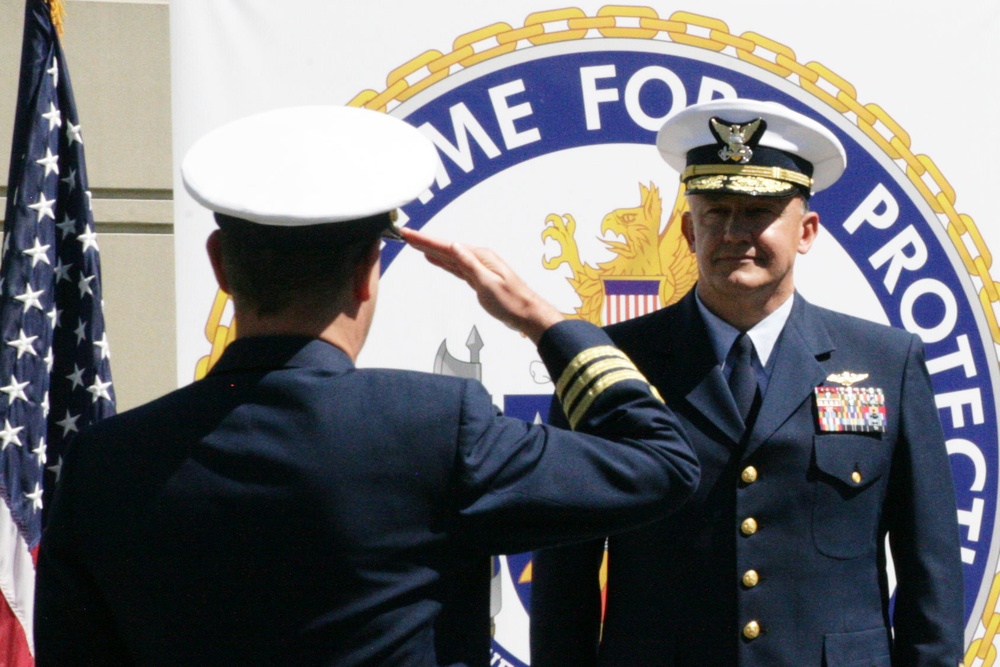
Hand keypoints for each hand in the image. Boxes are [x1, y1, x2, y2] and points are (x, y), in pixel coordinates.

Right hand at [401, 227, 563, 343]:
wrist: (527, 314)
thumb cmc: (512, 302)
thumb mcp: (488, 283)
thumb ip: (470, 264)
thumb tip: (455, 246)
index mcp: (480, 257)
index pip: (447, 247)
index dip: (426, 240)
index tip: (410, 234)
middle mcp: (478, 259)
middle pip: (445, 248)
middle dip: (424, 241)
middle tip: (405, 234)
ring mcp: (478, 268)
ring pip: (449, 256)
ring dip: (431, 250)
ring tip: (415, 243)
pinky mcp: (477, 278)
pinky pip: (455, 266)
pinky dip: (443, 262)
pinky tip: (435, 259)